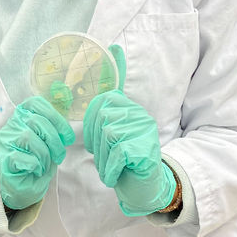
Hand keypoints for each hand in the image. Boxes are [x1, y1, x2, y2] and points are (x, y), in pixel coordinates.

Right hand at [0, 96, 74, 209]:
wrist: (23, 187)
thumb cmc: (37, 163)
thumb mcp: (49, 143)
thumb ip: (53, 131)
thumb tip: (65, 131)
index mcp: (23, 118)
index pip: (35, 104)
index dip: (55, 117)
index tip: (67, 136)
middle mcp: (12, 126)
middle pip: (35, 120)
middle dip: (54, 139)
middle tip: (59, 155)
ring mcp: (5, 142)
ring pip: (28, 137)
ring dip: (44, 154)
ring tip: (44, 164)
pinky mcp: (3, 159)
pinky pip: (20, 157)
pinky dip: (34, 165)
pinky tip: (34, 170)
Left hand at [83, 46, 175, 216]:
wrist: (145, 189)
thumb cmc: (123, 162)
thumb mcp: (110, 132)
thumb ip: (105, 101)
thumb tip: (111, 48)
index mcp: (129, 107)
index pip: (105, 96)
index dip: (92, 124)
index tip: (98, 142)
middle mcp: (138, 114)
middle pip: (101, 118)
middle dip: (97, 144)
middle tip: (107, 159)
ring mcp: (143, 129)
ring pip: (108, 135)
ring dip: (104, 159)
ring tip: (114, 167)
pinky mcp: (144, 147)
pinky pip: (116, 154)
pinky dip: (111, 169)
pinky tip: (117, 176)